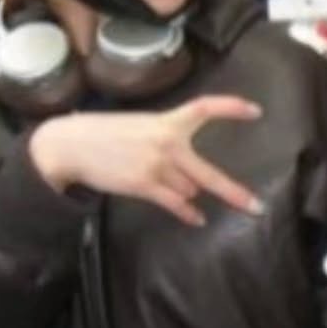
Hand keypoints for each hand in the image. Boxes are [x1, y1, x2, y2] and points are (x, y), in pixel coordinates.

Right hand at [29, 96, 263, 226]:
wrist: (70, 144)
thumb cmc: (105, 133)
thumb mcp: (139, 125)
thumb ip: (166, 138)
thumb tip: (189, 169)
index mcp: (166, 121)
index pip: (204, 108)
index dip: (231, 108)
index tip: (256, 111)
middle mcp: (166, 143)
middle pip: (209, 173)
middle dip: (234, 193)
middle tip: (256, 207)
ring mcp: (156, 166)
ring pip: (189, 189)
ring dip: (186, 191)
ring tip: (163, 181)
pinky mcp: (144, 185)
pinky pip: (176, 204)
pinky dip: (188, 213)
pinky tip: (198, 219)